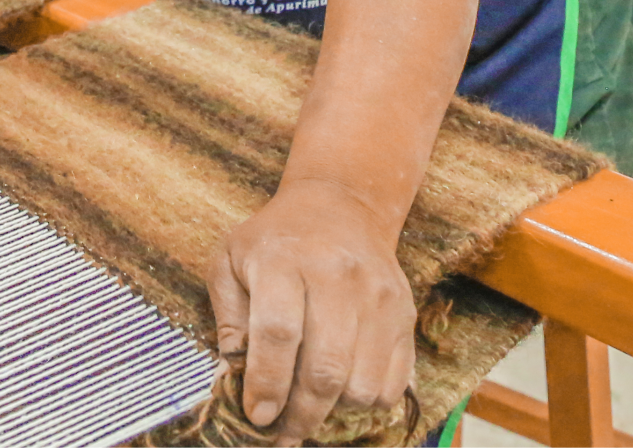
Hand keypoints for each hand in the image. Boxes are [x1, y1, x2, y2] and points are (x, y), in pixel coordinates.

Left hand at [206, 180, 416, 446]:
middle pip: (325, 368)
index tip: (257, 416)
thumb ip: (228, 315)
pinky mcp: (405, 314)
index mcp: (283, 260)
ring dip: (333, 410)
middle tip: (281, 434)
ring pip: (361, 384)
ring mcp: (377, 297)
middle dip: (300, 414)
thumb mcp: (230, 260)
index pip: (278, 334)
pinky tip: (340, 390)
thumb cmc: (274, 240)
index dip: (267, 384)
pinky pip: (393, 382)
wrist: (339, 207)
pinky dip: (366, 401)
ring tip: (309, 405)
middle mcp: (336, 277)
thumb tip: (232, 371)